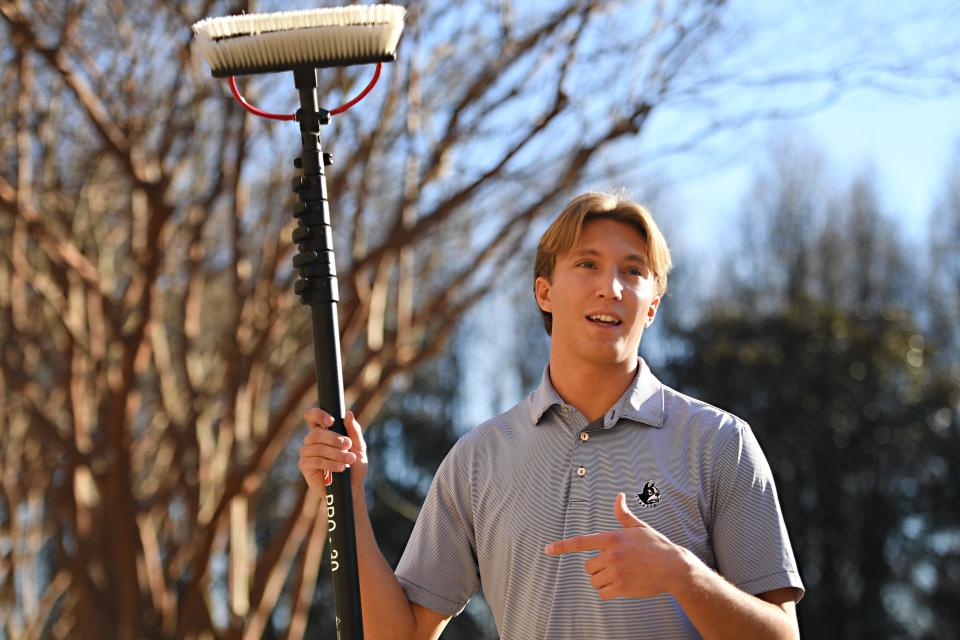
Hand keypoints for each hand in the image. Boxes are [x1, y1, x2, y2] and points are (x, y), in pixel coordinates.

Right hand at [298, 408, 367, 496]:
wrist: (351, 488)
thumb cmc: (355, 466)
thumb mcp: (359, 446)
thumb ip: (354, 430)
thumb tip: (348, 414)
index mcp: (324, 431)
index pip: (312, 416)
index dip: (318, 415)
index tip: (331, 421)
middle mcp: (312, 440)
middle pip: (317, 433)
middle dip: (334, 439)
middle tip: (348, 445)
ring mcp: (307, 452)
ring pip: (318, 447)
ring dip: (336, 453)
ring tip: (349, 459)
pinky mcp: (305, 466)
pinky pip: (315, 461)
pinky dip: (330, 464)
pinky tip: (341, 468)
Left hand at [544, 493, 688, 599]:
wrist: (674, 568)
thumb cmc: (656, 546)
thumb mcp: (639, 528)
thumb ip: (624, 515)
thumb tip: (618, 497)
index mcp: (613, 538)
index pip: (581, 542)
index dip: (562, 546)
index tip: (547, 549)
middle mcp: (612, 555)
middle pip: (587, 567)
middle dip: (598, 568)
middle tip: (616, 565)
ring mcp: (617, 572)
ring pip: (594, 581)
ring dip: (603, 580)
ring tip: (621, 574)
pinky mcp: (622, 588)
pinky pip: (603, 593)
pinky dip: (608, 592)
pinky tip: (623, 585)